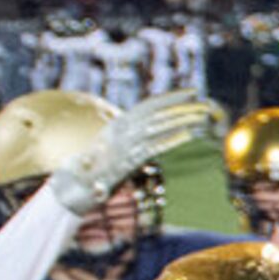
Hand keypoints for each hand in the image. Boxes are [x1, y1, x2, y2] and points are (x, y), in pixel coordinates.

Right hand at [46, 89, 216, 210]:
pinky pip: (151, 148)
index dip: (171, 97)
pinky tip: (188, 136)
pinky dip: (170, 140)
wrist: (72, 188)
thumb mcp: (113, 147)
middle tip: (206, 104)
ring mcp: (122, 146)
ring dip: (181, 120)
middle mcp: (120, 131)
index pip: (149, 105)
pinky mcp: (123, 164)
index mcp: (118, 124)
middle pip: (157, 114)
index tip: (192, 91)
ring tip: (203, 116)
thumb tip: (151, 126)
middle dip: (182, 108)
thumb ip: (131, 136)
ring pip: (157, 127)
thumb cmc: (93, 168)